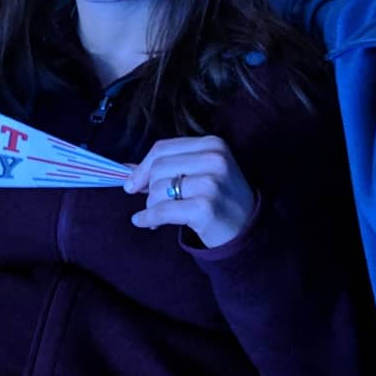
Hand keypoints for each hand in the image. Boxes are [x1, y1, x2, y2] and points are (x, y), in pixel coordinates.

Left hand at [125, 136, 255, 248]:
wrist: (248, 231)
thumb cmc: (221, 200)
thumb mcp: (201, 173)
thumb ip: (168, 167)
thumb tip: (127, 169)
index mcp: (212, 144)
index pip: (163, 148)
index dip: (142, 166)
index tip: (131, 183)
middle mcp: (214, 159)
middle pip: (158, 168)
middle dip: (149, 189)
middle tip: (151, 204)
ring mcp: (211, 183)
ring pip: (159, 189)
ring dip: (152, 206)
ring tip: (160, 216)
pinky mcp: (205, 208)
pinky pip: (162, 211)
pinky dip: (148, 218)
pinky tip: (144, 223)